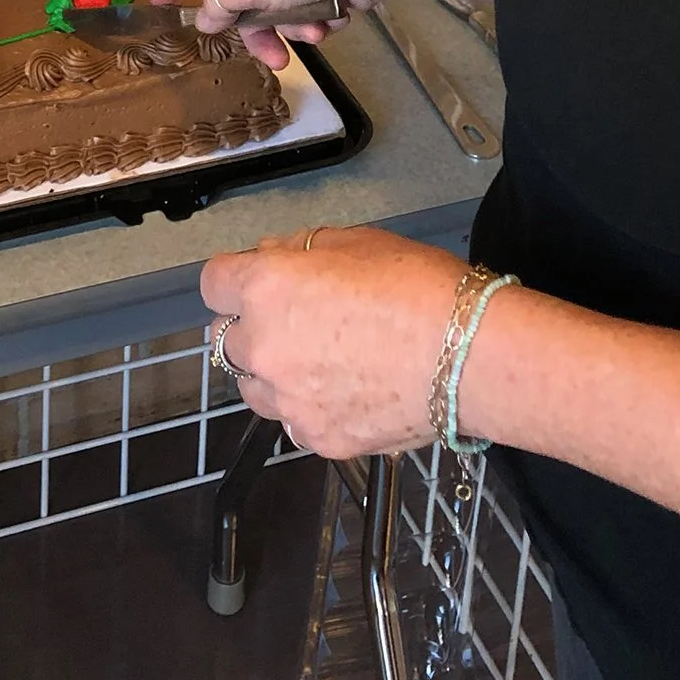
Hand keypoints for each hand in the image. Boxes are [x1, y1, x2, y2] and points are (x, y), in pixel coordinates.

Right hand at [151, 0, 395, 70]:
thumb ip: (220, 4)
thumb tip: (205, 18)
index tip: (160, 3)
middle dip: (258, 29)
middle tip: (273, 57)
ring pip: (273, 7)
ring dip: (293, 26)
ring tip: (315, 30)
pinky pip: (301, 6)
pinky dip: (315, 16)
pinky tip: (333, 16)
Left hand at [200, 226, 461, 457]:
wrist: (467, 354)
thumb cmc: (417, 286)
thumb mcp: (355, 241)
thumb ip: (300, 250)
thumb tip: (274, 257)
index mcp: (266, 288)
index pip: (213, 283)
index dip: (234, 278)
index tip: (254, 280)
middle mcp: (263, 347)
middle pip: (225, 339)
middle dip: (252, 326)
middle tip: (297, 319)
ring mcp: (288, 401)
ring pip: (254, 388)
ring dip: (272, 372)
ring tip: (319, 360)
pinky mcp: (318, 438)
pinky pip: (294, 422)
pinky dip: (308, 407)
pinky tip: (346, 391)